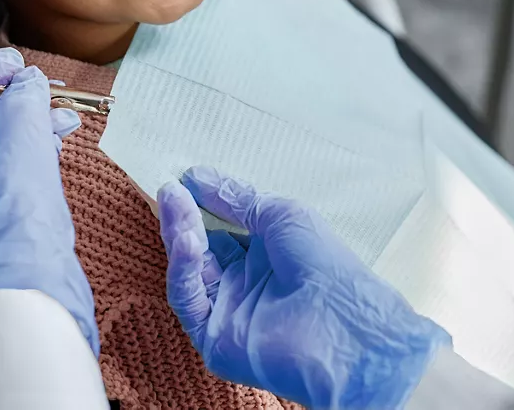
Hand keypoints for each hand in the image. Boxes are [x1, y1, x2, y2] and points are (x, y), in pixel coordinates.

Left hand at [0, 48, 97, 354]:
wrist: (18, 263)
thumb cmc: (7, 188)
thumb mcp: (21, 116)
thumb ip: (24, 89)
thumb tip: (28, 82)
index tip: (11, 67)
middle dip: (9, 103)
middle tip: (37, 90)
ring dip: (23, 131)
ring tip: (59, 119)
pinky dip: (20, 161)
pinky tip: (53, 148)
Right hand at [157, 167, 450, 409]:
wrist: (342, 324)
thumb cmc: (324, 264)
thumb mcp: (281, 215)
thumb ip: (237, 199)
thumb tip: (196, 176)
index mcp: (264, 256)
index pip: (219, 229)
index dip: (201, 206)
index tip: (183, 180)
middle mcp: (244, 284)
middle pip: (199, 249)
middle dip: (184, 218)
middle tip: (171, 190)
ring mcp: (227, 311)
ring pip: (188, 272)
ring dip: (180, 236)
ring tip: (176, 205)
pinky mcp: (213, 337)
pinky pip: (188, 300)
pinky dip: (183, 269)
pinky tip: (188, 240)